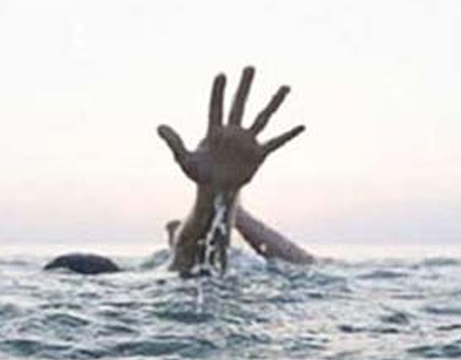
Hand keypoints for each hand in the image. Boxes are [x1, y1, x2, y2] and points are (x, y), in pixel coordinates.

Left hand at [157, 66, 304, 190]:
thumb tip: (159, 126)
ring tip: (285, 86)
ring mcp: (247, 142)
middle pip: (240, 104)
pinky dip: (289, 134)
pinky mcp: (259, 155)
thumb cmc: (198, 174)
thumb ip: (174, 142)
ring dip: (274, 102)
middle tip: (250, 66)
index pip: (216, 107)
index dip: (218, 92)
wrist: (215, 191)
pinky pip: (277, 142)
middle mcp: (233, 132)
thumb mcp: (183, 159)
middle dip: (245, 86)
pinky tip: (301, 125)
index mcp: (214, 131)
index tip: (222, 74)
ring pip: (263, 118)